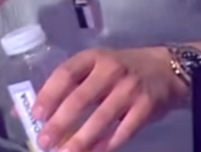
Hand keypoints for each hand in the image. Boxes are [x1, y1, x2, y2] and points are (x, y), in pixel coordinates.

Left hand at [32, 47, 189, 151]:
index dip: (49, 94)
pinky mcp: (146, 107)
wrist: (165, 69)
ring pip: (101, 118)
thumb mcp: (95, 66)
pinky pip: (123, 130)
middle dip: (60, 122)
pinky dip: (107, 144)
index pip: (65, 74)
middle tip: (45, 140)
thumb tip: (36, 110)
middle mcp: (110, 71)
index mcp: (92, 58)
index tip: (36, 114)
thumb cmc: (120, 69)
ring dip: (81, 139)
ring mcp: (130, 89)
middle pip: (80, 98)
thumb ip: (70, 84)